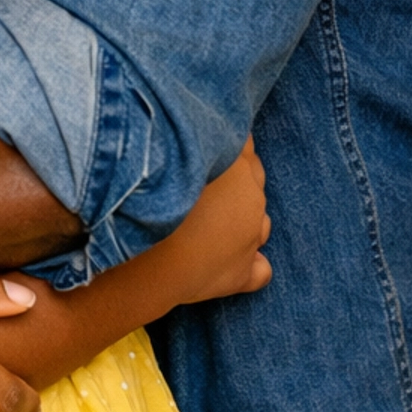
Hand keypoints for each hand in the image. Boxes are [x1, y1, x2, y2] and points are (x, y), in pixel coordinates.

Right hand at [158, 138, 271, 303]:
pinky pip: (260, 270)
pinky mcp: (242, 275)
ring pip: (261, 223)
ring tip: (211, 221)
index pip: (243, 145)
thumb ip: (190, 145)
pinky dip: (252, 264)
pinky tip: (235, 261)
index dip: (225, 143)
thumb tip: (193, 136)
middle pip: (254, 180)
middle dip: (236, 179)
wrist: (150, 260)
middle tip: (205, 181)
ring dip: (243, 220)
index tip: (207, 143)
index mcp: (237, 168)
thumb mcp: (170, 156)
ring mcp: (250, 239)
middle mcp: (252, 200)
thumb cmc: (152, 202)